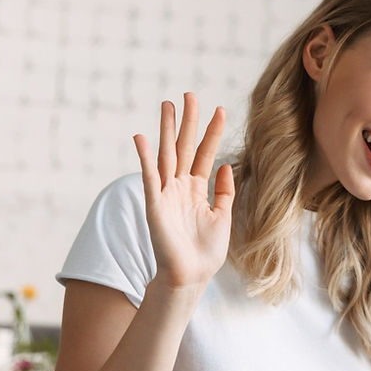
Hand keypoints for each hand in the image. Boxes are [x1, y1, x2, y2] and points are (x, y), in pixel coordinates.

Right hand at [133, 93, 234, 289]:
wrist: (191, 276)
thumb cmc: (206, 251)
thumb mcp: (223, 216)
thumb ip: (224, 191)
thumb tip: (228, 165)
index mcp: (197, 189)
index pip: (205, 154)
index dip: (213, 132)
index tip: (221, 110)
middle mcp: (180, 186)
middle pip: (184, 147)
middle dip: (188, 121)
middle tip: (189, 94)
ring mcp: (166, 193)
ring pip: (166, 154)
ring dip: (166, 130)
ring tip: (167, 104)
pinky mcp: (154, 204)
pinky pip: (149, 176)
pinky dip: (145, 157)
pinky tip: (142, 137)